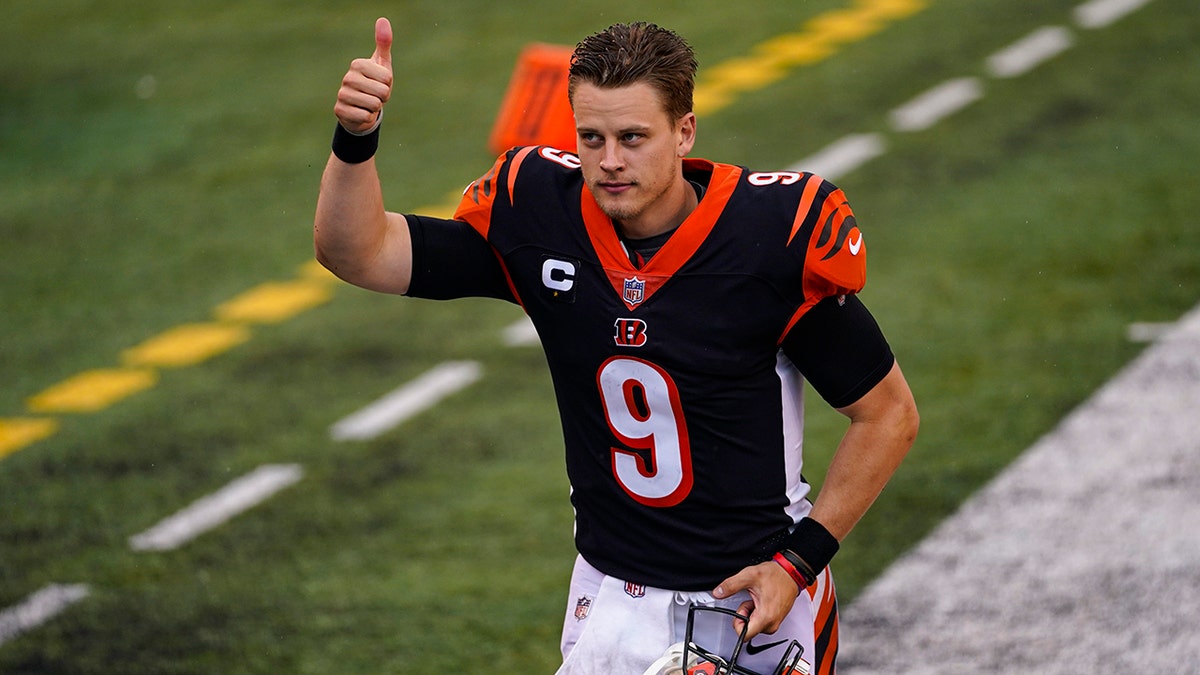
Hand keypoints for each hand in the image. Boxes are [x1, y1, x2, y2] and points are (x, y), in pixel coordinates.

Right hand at [334, 17, 392, 132]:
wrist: (361, 107)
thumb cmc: (374, 82)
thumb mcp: (382, 63)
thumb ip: (383, 43)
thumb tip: (383, 19)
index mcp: (357, 64)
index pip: (387, 78)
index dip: (388, 84)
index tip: (379, 83)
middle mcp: (347, 78)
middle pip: (382, 92)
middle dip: (383, 97)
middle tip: (374, 95)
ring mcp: (342, 94)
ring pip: (374, 105)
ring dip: (375, 108)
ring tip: (368, 103)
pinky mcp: (339, 110)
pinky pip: (365, 117)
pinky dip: (367, 118)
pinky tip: (361, 112)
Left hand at [712, 561, 799, 639]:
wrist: (790, 573)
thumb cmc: (775, 575)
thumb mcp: (749, 576)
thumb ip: (731, 585)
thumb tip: (718, 593)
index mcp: (766, 617)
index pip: (745, 636)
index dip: (738, 624)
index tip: (740, 611)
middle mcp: (772, 624)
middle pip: (749, 629)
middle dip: (745, 614)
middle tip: (750, 600)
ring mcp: (775, 623)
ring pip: (754, 625)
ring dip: (751, 612)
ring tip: (757, 598)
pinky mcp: (776, 620)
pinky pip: (762, 621)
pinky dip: (758, 611)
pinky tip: (762, 600)